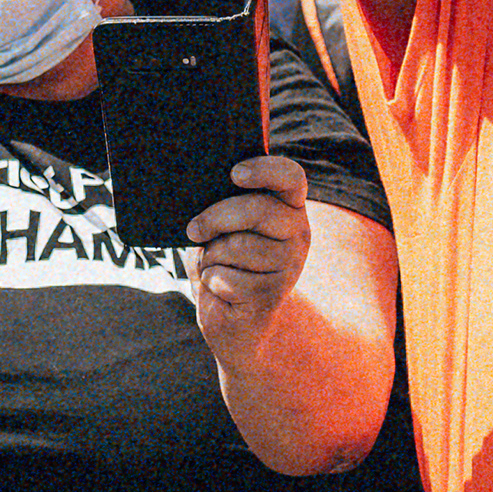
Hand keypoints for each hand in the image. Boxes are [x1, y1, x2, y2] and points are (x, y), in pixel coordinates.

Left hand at [186, 154, 312, 329]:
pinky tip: (223, 291)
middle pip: (257, 210)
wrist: (236, 321)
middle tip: (194, 231)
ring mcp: (288, 266)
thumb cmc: (227, 263)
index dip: (264, 170)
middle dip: (216, 218)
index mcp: (288, 207)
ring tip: (220, 267)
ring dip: (213, 257)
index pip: (290, 177)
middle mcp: (297, 233)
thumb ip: (224, 205)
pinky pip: (226, 277)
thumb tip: (200, 186)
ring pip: (236, 246)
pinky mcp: (271, 295)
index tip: (235, 174)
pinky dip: (212, 282)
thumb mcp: (224, 227)